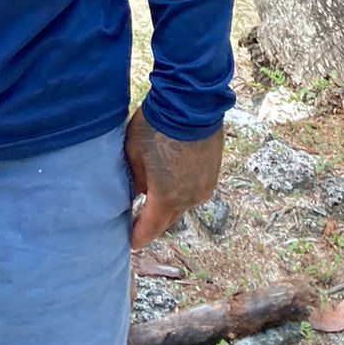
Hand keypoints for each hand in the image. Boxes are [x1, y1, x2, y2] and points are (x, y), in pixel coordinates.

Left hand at [124, 108, 223, 248]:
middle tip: (139, 221)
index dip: (138, 236)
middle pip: (168, 220)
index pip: (150, 228)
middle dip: (154, 222)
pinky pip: (194, 190)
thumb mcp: (133, 152)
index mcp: (166, 197)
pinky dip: (183, 190)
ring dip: (169, 204)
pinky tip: (173, 179)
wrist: (190, 103)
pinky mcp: (212, 173)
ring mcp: (204, 186)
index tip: (130, 242)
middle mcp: (189, 198)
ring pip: (183, 205)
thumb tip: (138, 192)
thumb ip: (135, 178)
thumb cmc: (156, 125)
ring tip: (155, 196)